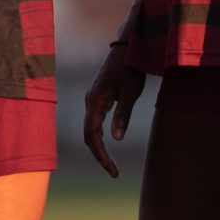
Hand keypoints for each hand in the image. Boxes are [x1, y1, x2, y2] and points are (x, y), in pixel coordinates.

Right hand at [82, 44, 145, 176]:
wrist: (128, 47)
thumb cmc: (131, 67)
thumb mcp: (131, 91)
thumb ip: (123, 114)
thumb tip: (116, 139)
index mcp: (95, 101)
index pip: (92, 134)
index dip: (100, 154)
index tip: (112, 169)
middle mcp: (90, 101)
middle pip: (88, 135)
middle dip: (99, 155)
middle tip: (114, 172)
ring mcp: (93, 99)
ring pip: (90, 129)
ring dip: (99, 147)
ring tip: (111, 164)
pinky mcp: (99, 98)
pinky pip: (95, 122)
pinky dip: (100, 136)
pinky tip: (108, 144)